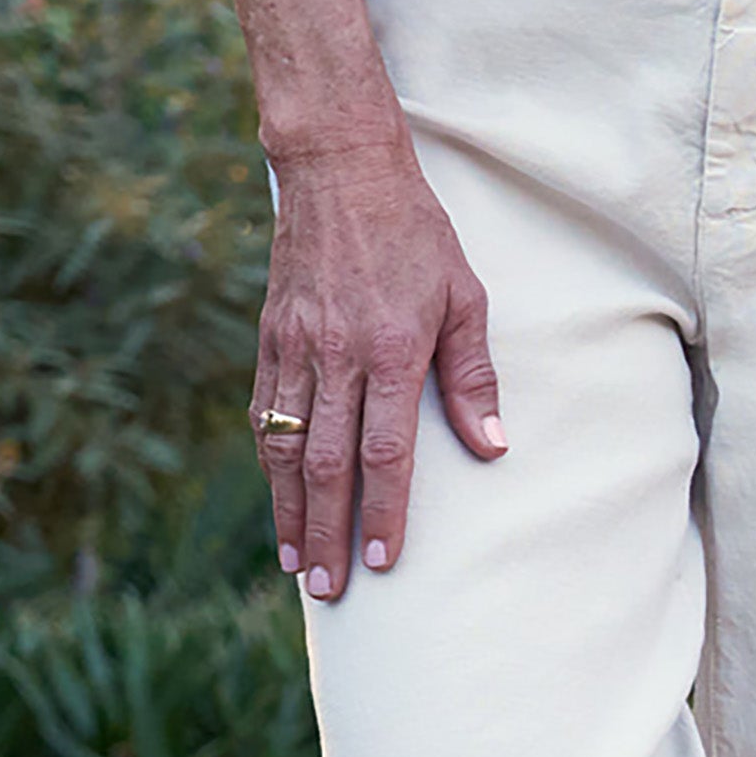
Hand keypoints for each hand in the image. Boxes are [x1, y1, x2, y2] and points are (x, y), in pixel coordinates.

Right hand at [251, 141, 503, 596]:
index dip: (385, 512)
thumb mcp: (464, 295)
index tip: (385, 562)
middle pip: (327, 463)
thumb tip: (491, 445)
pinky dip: (269, 461)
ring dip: (289, 511)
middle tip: (329, 589)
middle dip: (328, 533)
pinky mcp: (271, 335)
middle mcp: (337, 354)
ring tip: (296, 563)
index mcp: (391, 349)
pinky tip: (277, 496)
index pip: (385, 451)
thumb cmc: (416, 232)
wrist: (339, 167)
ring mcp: (296, 346)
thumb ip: (472, 374)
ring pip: (286, 445)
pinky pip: (264, 410)